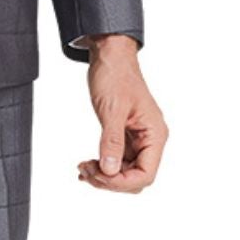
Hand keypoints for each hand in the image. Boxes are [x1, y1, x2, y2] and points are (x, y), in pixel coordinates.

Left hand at [76, 35, 167, 192]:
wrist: (110, 57)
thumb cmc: (115, 76)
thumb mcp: (112, 110)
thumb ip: (112, 142)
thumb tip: (110, 171)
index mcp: (155, 134)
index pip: (145, 174)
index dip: (122, 182)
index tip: (99, 176)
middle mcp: (150, 139)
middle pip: (135, 178)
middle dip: (110, 180)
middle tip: (87, 171)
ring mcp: (138, 139)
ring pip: (125, 172)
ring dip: (104, 175)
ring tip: (84, 167)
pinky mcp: (125, 137)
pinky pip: (117, 161)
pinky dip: (102, 166)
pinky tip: (87, 166)